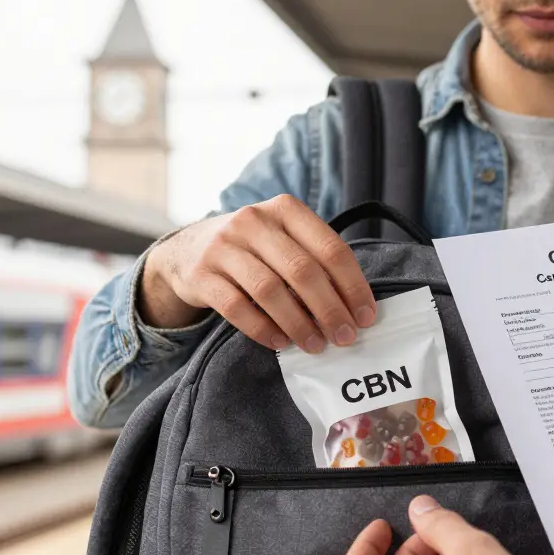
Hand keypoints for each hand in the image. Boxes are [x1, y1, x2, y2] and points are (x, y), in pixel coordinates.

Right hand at [140, 194, 376, 352]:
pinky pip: (236, 307)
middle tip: (345, 337)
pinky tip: (280, 343)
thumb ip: (315, 260)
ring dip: (298, 323)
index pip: (330, 248)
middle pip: (302, 270)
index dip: (353, 286)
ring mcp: (223, 246)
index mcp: (285, 209)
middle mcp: (253, 221)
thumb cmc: (254, 249)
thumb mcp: (284, 239)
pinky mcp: (200, 273)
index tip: (366, 316)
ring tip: (315, 345)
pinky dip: (262, 328)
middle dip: (330, 309)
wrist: (187, 249)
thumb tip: (355, 307)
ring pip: (269, 290)